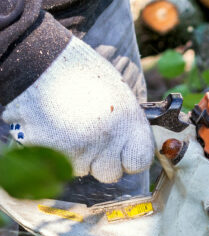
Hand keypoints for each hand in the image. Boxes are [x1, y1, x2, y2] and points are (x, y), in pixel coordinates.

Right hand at [1, 37, 152, 183]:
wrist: (42, 61)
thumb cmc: (83, 73)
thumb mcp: (119, 96)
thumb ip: (128, 126)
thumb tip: (132, 145)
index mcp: (129, 125)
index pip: (138, 163)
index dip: (130, 158)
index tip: (123, 150)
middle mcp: (107, 141)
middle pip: (110, 174)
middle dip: (102, 162)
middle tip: (91, 139)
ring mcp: (79, 150)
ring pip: (82, 169)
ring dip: (77, 155)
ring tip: (68, 125)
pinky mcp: (52, 153)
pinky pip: (58, 163)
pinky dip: (55, 150)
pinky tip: (52, 127)